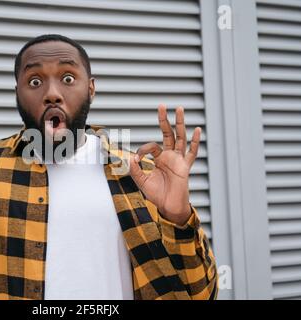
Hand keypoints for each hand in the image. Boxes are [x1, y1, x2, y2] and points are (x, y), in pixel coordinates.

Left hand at [129, 104, 200, 225]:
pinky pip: (192, 153)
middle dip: (164, 120)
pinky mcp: (185, 167)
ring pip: (180, 138)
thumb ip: (135, 170)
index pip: (151, 146)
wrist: (168, 207)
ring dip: (180, 123)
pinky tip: (197, 130)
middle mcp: (169, 156)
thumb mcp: (141, 181)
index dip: (143, 150)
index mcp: (158, 158)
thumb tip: (130, 157)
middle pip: (168, 133)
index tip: (137, 159)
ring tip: (180, 109)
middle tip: (162, 105)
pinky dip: (196, 142)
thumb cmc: (156, 195)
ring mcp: (179, 160)